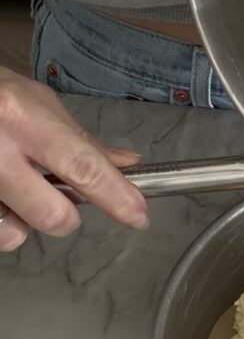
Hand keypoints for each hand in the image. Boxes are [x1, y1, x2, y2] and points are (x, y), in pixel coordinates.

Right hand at [0, 66, 148, 251]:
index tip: (137, 214)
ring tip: (8, 191)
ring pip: (13, 235)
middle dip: (64, 217)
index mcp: (20, 119)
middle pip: (53, 216)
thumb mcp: (33, 103)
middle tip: (56, 198)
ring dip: (18, 222)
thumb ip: (80, 140)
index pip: (82, 166)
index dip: (118, 197)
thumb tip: (127, 164)